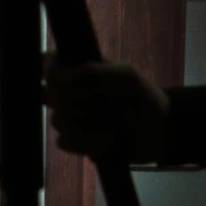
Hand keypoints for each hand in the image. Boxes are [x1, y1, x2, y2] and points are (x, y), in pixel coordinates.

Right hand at [44, 59, 168, 163]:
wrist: (159, 133)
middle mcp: (70, 92)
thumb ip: (93, 73)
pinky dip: (86, 142)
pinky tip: (105, 140)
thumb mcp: (126, 77)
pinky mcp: (76, 140)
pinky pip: (64, 142)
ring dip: (87, 124)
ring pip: (57, 121)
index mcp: (79, 69)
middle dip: (78, 102)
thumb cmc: (144, 98)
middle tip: (104, 102)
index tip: (62, 79)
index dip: (50, 72)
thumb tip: (61, 80)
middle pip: (49, 95)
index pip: (46, 63)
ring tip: (112, 123)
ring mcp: (71, 117)